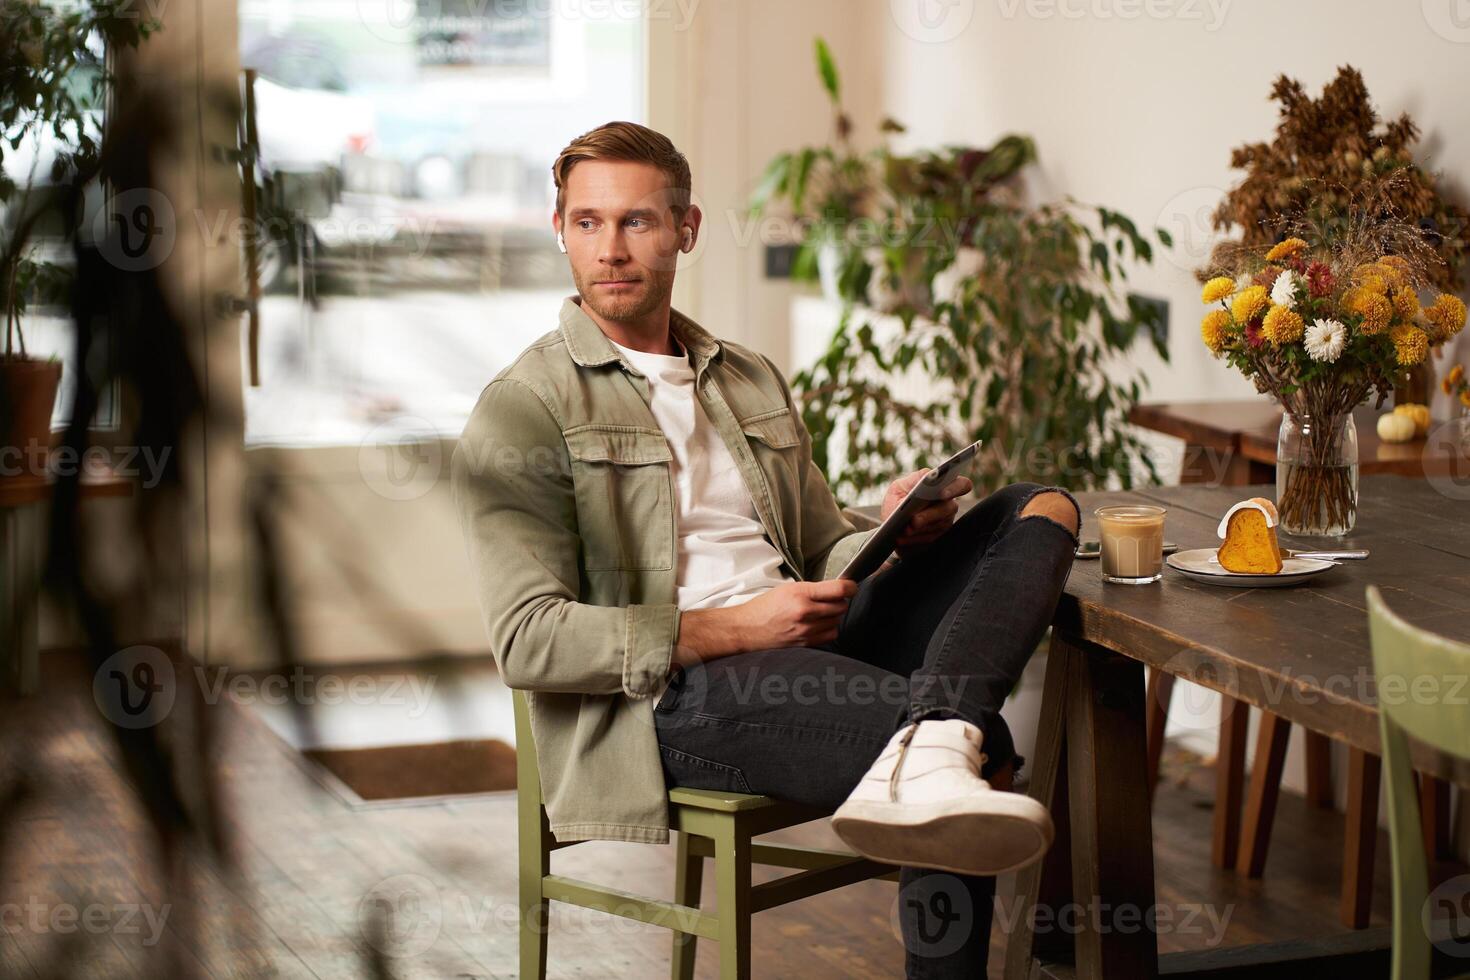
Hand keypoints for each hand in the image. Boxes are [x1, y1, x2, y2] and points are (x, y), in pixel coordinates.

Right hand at [675, 580, 858, 667]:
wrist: (746, 629)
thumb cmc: (764, 607)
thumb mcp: (787, 589)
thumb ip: (812, 589)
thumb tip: (837, 589)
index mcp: (800, 594)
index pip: (839, 589)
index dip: (851, 587)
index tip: (852, 587)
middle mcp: (805, 612)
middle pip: (841, 606)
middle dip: (839, 601)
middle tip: (830, 599)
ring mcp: (806, 630)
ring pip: (837, 621)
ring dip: (834, 616)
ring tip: (821, 613)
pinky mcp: (805, 644)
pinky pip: (830, 635)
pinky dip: (828, 629)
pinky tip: (818, 625)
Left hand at [881, 468, 972, 554]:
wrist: (892, 523)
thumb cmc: (897, 500)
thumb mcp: (897, 489)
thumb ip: (909, 487)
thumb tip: (917, 494)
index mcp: (942, 485)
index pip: (962, 484)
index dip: (954, 488)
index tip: (941, 493)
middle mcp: (948, 503)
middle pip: (949, 508)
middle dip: (929, 515)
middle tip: (914, 520)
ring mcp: (945, 521)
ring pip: (938, 525)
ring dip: (918, 529)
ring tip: (902, 530)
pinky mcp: (938, 536)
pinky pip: (929, 538)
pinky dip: (913, 539)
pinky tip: (900, 539)